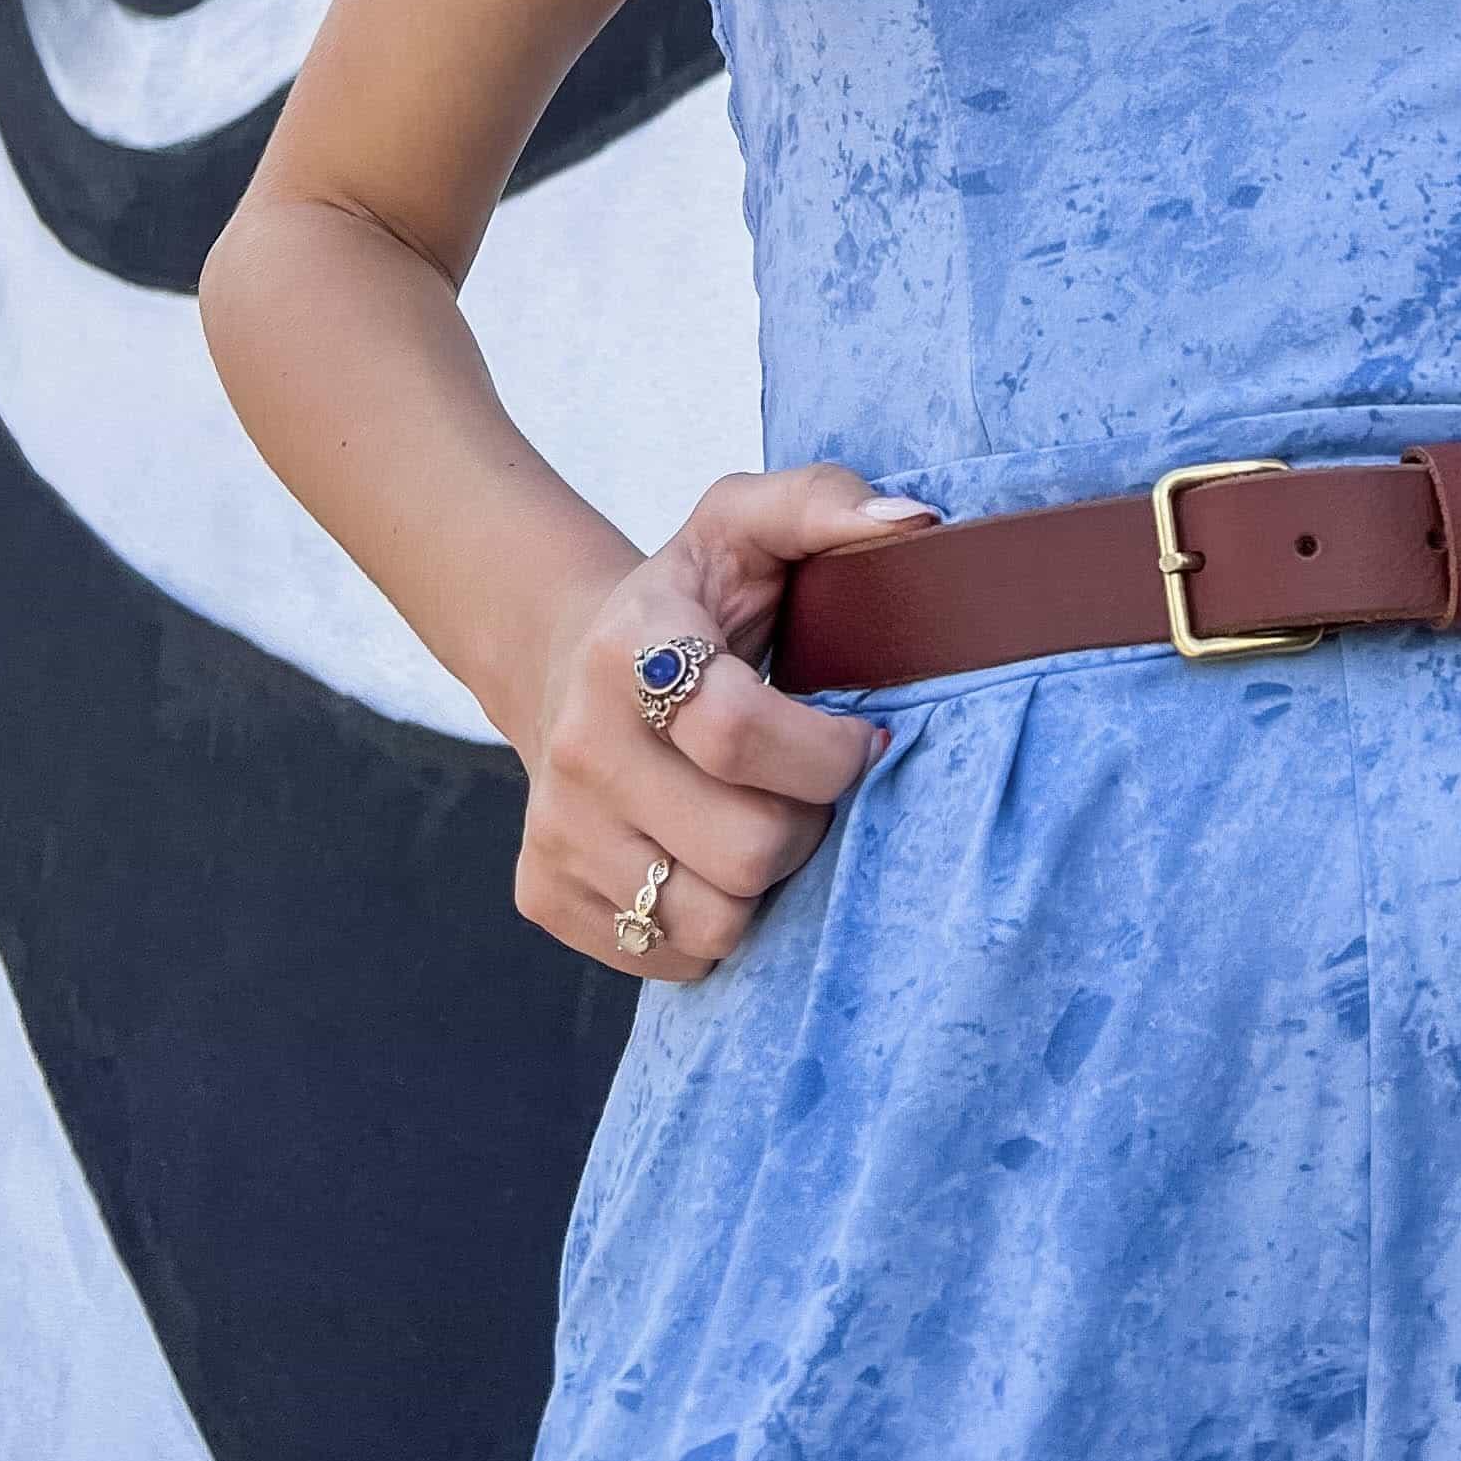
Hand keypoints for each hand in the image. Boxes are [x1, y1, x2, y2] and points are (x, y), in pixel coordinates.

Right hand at [513, 460, 939, 984]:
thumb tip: (916, 525)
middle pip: (748, 848)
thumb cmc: (692, 594)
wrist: (569, 659)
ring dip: (767, 883)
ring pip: (714, 922)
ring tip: (766, 820)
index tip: (863, 737)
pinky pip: (671, 958)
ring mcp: (554, 829)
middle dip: (810, 822)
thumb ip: (828, 502)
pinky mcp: (544, 894)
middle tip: (812, 786)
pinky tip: (712, 856)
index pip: (739, 733)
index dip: (828, 752)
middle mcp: (577, 745)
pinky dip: (713, 925)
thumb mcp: (749, 523)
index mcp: (629, 649)